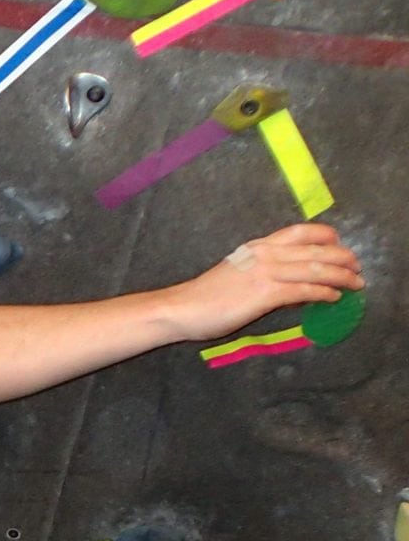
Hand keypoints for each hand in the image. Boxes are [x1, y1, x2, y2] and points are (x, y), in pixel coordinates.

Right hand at [170, 224, 364, 340]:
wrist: (182, 308)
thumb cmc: (204, 297)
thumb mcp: (237, 275)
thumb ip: (264, 275)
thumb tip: (290, 290)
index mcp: (258, 246)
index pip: (301, 232)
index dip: (327, 237)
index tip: (339, 246)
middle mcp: (266, 254)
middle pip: (317, 250)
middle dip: (343, 258)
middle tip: (357, 268)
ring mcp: (266, 273)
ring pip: (317, 269)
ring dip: (342, 277)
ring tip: (355, 284)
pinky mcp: (265, 294)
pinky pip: (305, 291)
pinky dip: (324, 293)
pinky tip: (333, 298)